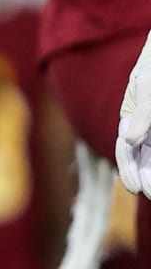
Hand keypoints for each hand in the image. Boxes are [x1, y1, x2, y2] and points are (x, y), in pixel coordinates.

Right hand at [118, 29, 150, 193]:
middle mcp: (142, 128)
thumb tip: (129, 138)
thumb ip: (143, 113)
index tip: (136, 189)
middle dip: (144, 176)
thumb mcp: (149, 86)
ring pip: (150, 155)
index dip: (130, 170)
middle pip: (139, 158)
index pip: (125, 150)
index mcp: (130, 118)